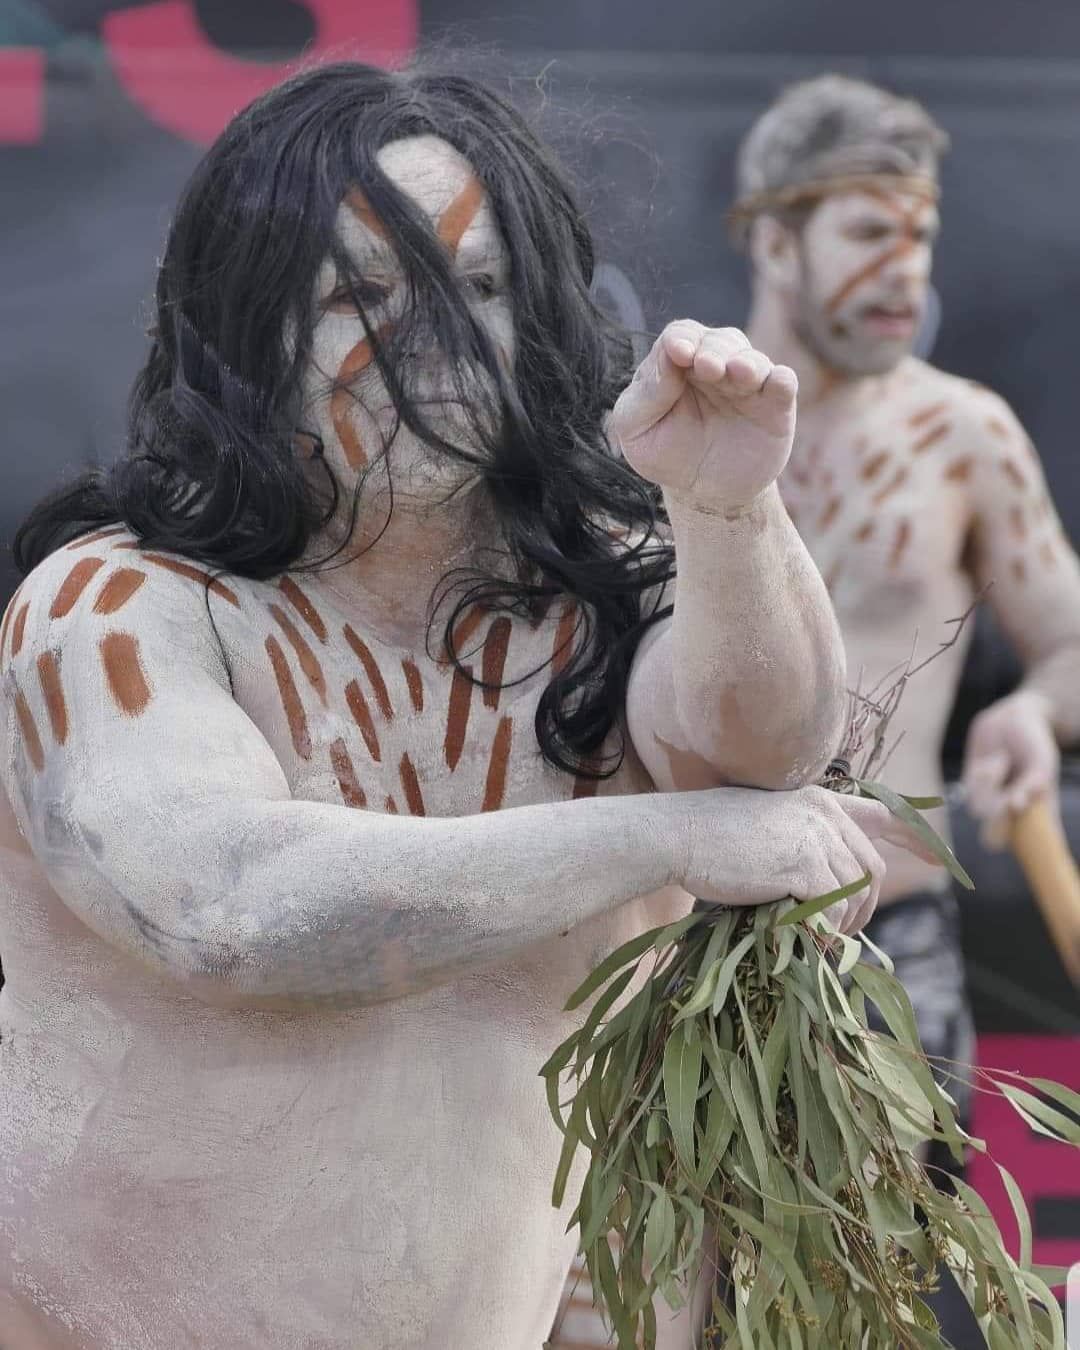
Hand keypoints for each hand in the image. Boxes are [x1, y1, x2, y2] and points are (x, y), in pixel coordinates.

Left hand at [609, 321, 797, 510]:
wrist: (705, 493)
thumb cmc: (665, 453)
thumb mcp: (635, 431)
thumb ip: (644, 395)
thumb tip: (668, 359)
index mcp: (677, 365)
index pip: (680, 336)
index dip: (681, 339)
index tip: (679, 351)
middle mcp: (716, 365)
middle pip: (717, 341)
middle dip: (712, 351)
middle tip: (707, 367)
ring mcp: (747, 384)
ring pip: (751, 359)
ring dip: (746, 362)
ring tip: (738, 372)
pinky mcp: (775, 406)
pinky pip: (784, 383)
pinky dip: (782, 379)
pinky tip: (777, 381)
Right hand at [677, 786, 941, 935]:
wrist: (676, 835)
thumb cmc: (707, 840)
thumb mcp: (764, 832)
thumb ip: (800, 851)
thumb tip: (825, 896)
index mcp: (816, 800)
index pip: (880, 813)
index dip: (913, 837)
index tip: (937, 861)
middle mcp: (824, 812)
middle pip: (869, 868)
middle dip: (864, 907)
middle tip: (841, 934)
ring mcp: (817, 837)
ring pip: (855, 892)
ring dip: (843, 924)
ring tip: (818, 940)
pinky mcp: (805, 865)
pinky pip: (834, 908)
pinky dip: (825, 930)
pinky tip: (806, 939)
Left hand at [962, 689, 1059, 848]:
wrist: (1014, 718)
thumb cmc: (1034, 742)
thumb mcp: (1041, 762)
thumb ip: (1031, 786)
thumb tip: (1017, 806)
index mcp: (1035, 816)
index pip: (1032, 849)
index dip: (1029, 860)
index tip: (1026, 857)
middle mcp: (1011, 815)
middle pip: (994, 838)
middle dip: (998, 822)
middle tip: (1012, 800)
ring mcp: (989, 802)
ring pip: (981, 809)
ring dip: (992, 784)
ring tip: (1004, 761)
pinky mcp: (971, 787)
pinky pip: (973, 788)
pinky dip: (986, 773)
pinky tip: (995, 760)